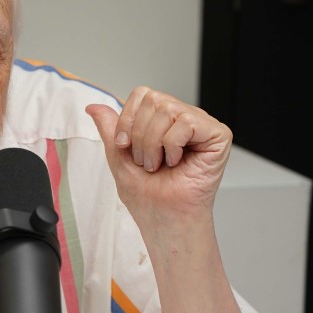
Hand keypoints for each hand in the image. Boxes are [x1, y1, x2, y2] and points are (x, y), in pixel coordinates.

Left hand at [85, 86, 231, 219]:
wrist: (164, 218)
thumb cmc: (147, 194)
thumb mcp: (118, 155)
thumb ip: (109, 128)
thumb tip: (93, 107)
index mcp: (162, 120)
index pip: (142, 94)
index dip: (127, 119)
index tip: (124, 146)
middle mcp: (183, 118)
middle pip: (153, 99)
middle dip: (139, 135)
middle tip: (146, 161)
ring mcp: (202, 125)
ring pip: (169, 109)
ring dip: (154, 144)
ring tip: (158, 164)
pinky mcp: (218, 136)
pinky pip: (187, 122)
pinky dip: (173, 145)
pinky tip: (176, 162)